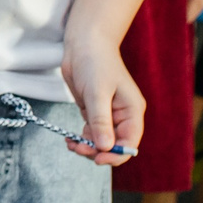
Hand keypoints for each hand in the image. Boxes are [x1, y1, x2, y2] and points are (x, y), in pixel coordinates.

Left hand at [59, 29, 145, 161]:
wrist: (84, 44)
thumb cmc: (94, 63)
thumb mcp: (97, 93)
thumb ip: (100, 121)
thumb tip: (106, 148)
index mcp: (132, 111)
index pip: (130, 142)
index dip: (116, 155)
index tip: (97, 159)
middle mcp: (123, 116)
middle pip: (115, 145)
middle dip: (98, 152)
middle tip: (78, 149)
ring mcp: (109, 115)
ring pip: (102, 142)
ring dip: (87, 147)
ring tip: (71, 144)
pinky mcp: (95, 112)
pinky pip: (91, 134)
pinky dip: (82, 139)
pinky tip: (70, 139)